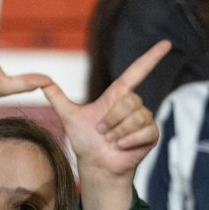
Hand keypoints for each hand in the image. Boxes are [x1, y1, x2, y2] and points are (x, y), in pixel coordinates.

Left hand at [43, 40, 169, 178]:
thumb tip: (41, 81)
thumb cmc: (85, 142)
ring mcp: (144, 120)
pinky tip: (121, 147)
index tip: (167, 44)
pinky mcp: (151, 135)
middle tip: (102, 132)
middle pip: (129, 100)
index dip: (151, 57)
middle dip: (112, 119)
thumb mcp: (69, 116)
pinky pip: (144, 131)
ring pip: (136, 116)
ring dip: (119, 131)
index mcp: (118, 96)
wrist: (96, 165)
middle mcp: (133, 105)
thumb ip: (57, 97)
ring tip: (111, 140)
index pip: (137, 72)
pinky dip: (129, 141)